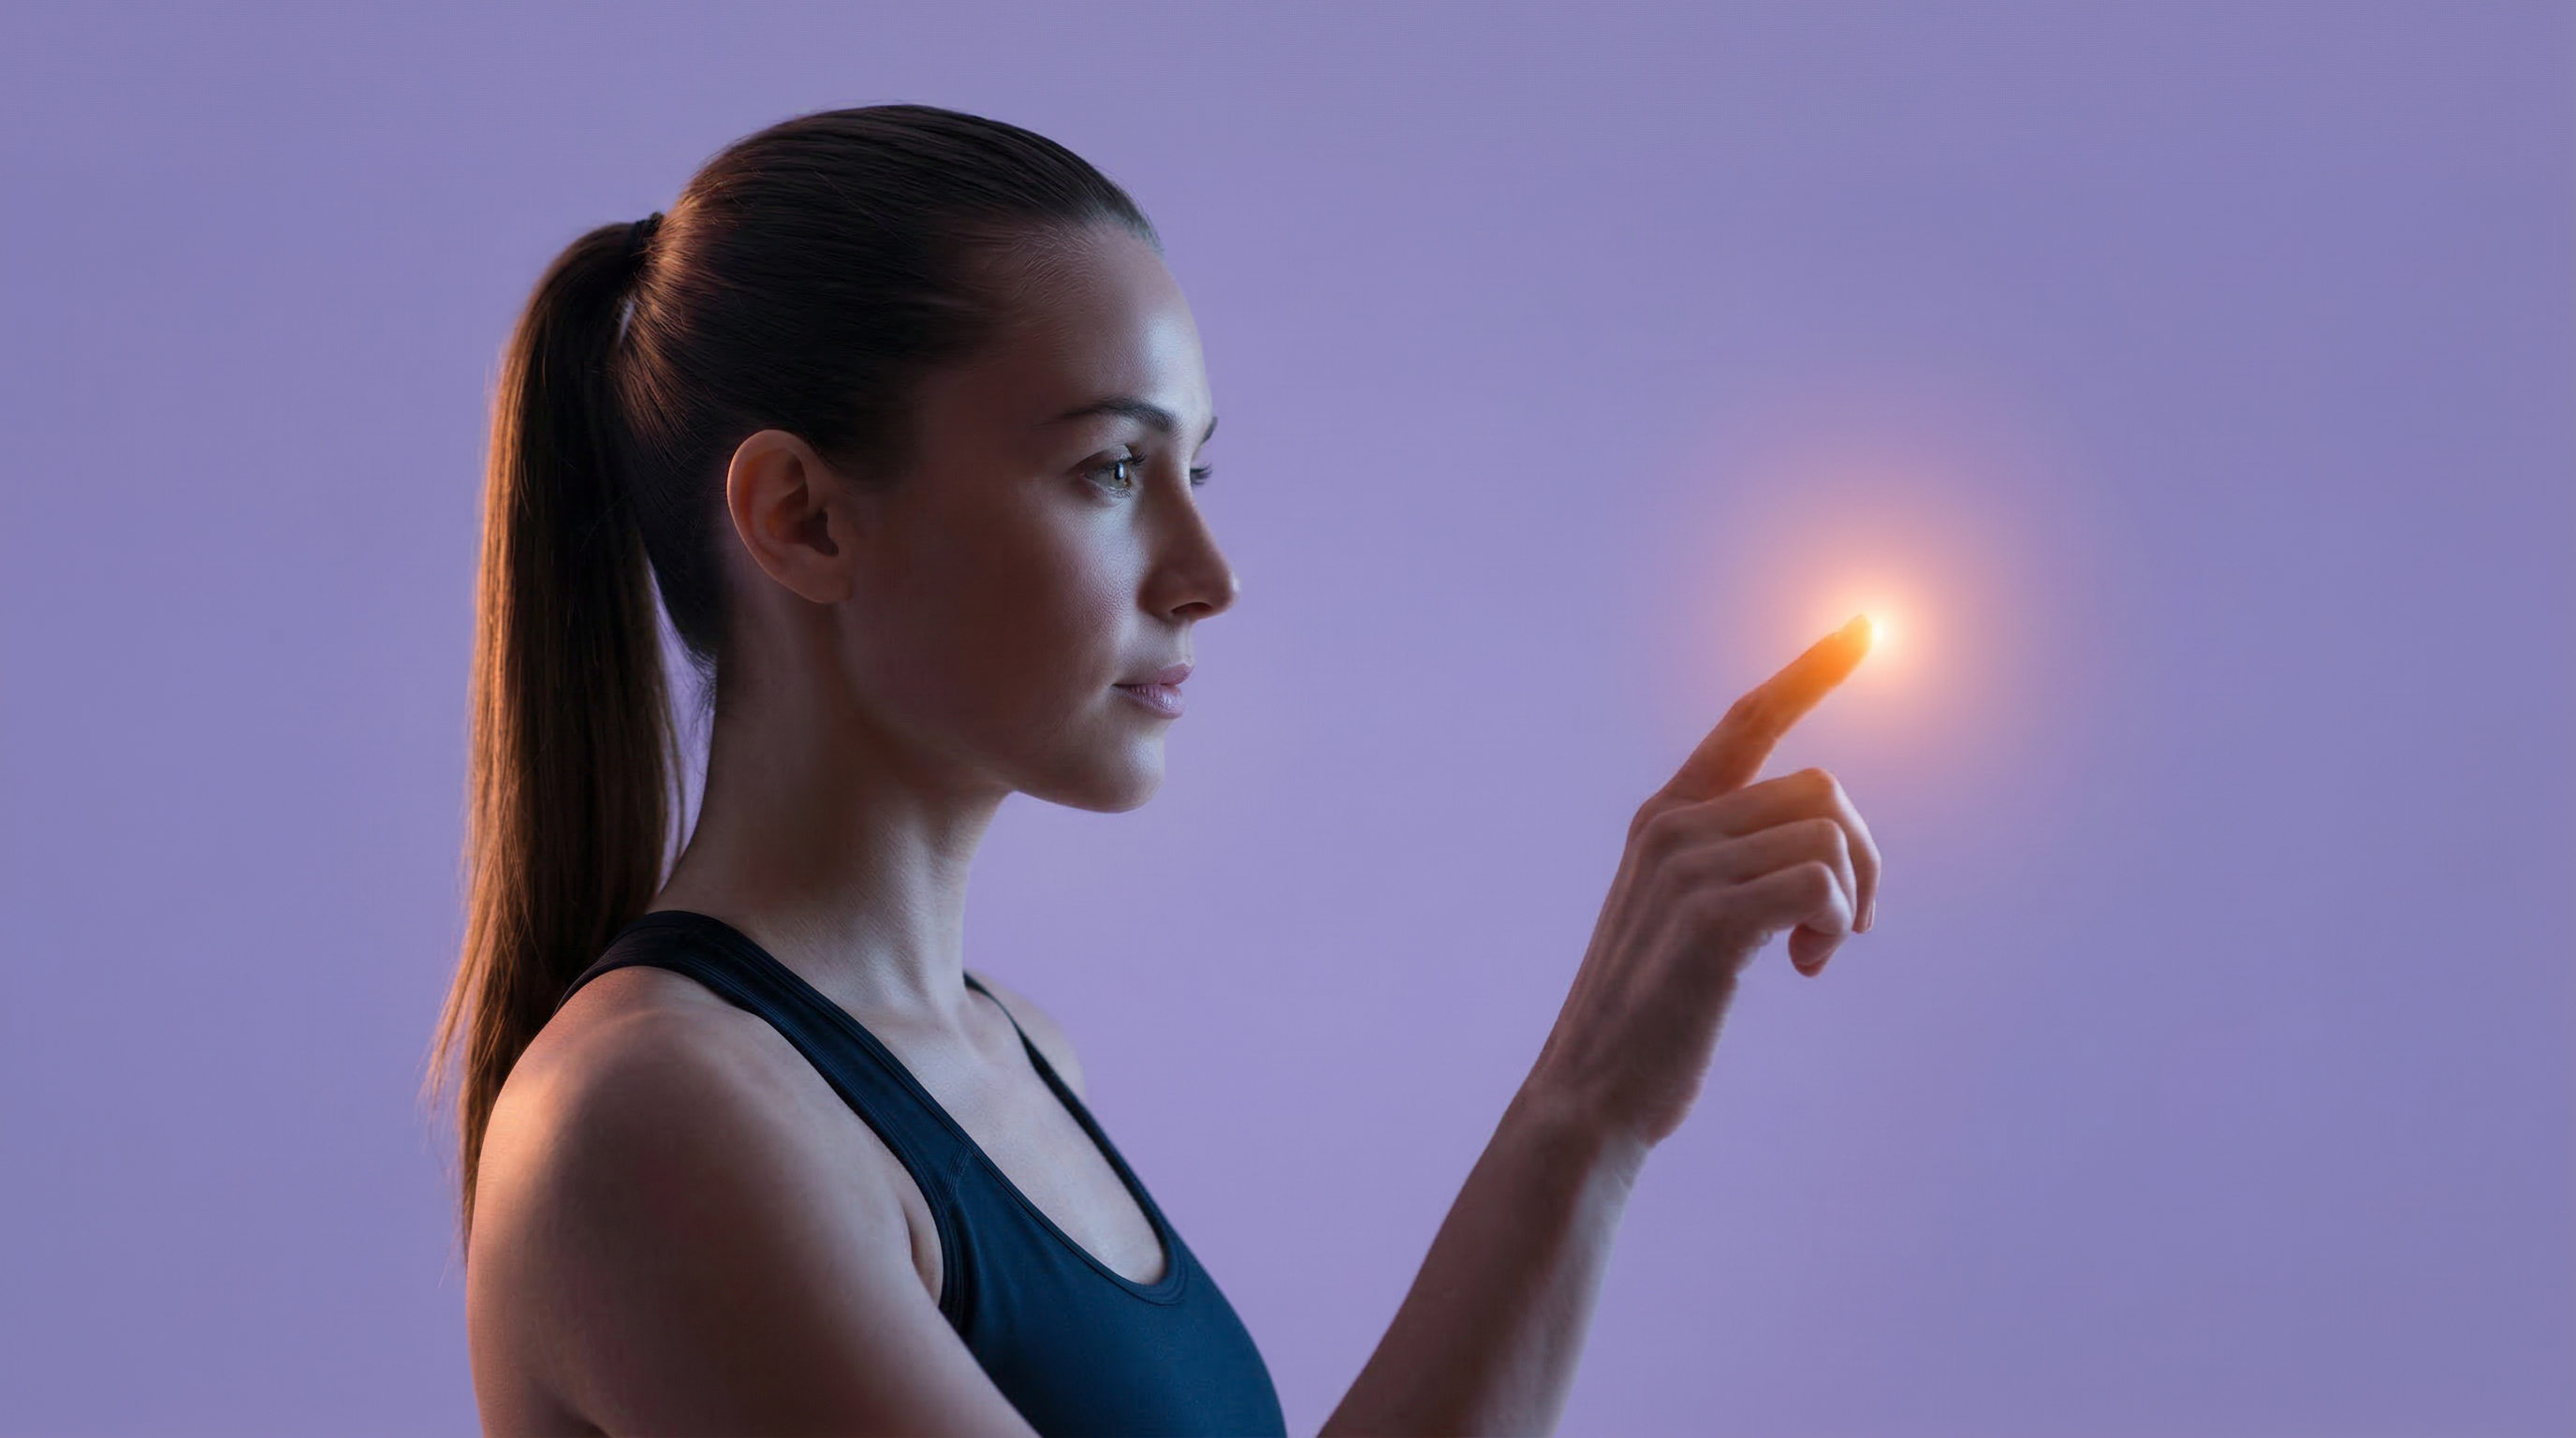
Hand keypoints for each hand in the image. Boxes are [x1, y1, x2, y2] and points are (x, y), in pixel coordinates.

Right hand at [1527, 616, 1881, 1148]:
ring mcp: (1684, 868)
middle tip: (1845, 928)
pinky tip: (1804, 968)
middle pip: (1822, 791)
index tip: (1868, 627)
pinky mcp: (1708, 919)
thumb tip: (1825, 856)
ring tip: (1813, 953)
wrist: (1591, 1094)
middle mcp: (1672, 826)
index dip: (1812, 672)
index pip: (1748, 720)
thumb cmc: (1652, 1020)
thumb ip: (1734, 868)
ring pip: (1830, 837)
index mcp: (1665, 817)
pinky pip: (1820, 883)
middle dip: (1863, 857)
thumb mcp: (1685, 921)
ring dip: (1849, 900)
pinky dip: (1834, 925)